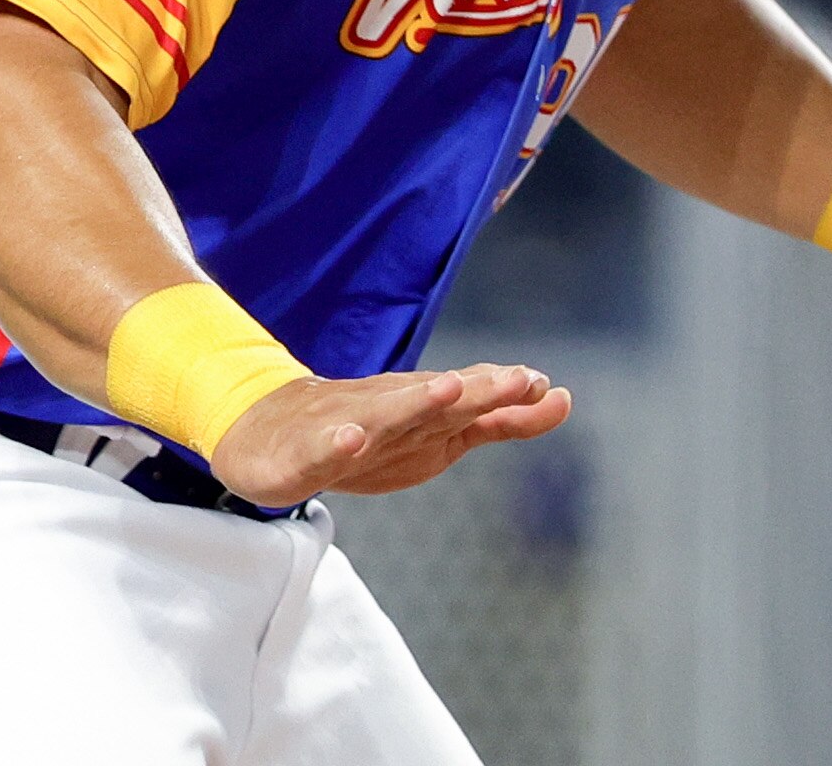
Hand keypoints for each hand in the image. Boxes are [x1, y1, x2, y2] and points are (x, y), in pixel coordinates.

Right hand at [210, 362, 572, 509]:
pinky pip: (324, 448)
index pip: (469, 400)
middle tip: (517, 379)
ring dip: (415, 401)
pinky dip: (339, 442)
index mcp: (423, 410)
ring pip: (385, 415)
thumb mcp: (441, 431)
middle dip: (477, 390)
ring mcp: (347, 428)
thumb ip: (500, 419)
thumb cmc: (368, 431)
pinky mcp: (306, 453)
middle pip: (437, 401)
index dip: (504, 394)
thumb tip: (560, 395)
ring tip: (449, 390)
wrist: (271, 433)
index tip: (541, 384)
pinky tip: (353, 439)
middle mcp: (390, 411)